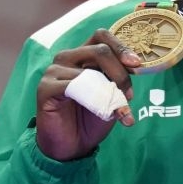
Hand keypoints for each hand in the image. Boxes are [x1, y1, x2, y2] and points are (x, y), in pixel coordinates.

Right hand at [36, 29, 141, 160]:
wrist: (72, 146)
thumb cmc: (90, 119)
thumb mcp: (111, 96)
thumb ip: (118, 79)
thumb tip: (136, 66)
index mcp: (83, 55)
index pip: (102, 36)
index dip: (121, 47)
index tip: (137, 64)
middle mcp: (67, 57)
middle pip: (100, 50)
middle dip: (121, 73)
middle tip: (129, 94)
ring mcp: (54, 71)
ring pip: (89, 71)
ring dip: (110, 92)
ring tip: (121, 111)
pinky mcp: (45, 87)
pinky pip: (74, 87)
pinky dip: (94, 101)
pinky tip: (104, 114)